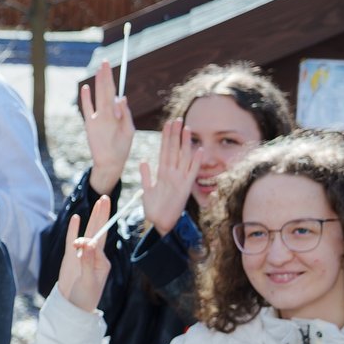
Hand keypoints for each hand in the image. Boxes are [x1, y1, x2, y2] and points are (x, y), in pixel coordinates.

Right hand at [55, 193, 112, 311]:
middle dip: (102, 214)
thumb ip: (88, 262)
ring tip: (97, 203)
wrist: (72, 306)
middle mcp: (94, 255)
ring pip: (87, 232)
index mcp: (101, 261)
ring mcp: (82, 255)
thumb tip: (89, 243)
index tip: (101, 215)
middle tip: (105, 197)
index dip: (101, 225)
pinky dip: (74, 229)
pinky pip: (71, 240)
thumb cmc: (85, 297)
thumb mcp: (88, 281)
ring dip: (92, 218)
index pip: (100, 239)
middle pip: (98, 231)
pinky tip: (76, 218)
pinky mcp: (70, 258)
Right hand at [80, 58, 134, 195]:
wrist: (111, 162)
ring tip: (99, 69)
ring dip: (98, 82)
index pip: (116, 95)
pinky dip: (86, 99)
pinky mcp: (90, 124)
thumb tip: (122, 98)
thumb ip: (126, 115)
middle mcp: (108, 113)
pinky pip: (87, 109)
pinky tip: (86, 88)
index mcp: (118, 113)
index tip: (115, 74)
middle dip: (106, 76)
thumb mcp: (129, 131)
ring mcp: (98, 117)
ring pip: (98, 96)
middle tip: (105, 62)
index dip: (116, 85)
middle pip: (106, 91)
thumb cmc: (122, 147)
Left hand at [140, 118, 204, 235]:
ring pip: (183, 158)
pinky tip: (199, 150)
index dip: (166, 138)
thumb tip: (143, 161)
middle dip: (175, 135)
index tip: (167, 124)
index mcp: (163, 173)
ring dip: (185, 144)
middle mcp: (172, 174)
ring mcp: (180, 180)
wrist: (159, 224)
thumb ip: (146, 176)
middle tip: (177, 119)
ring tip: (186, 129)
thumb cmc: (153, 209)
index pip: (164, 151)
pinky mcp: (186, 188)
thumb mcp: (146, 191)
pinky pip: (191, 173)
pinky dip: (195, 162)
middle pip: (174, 150)